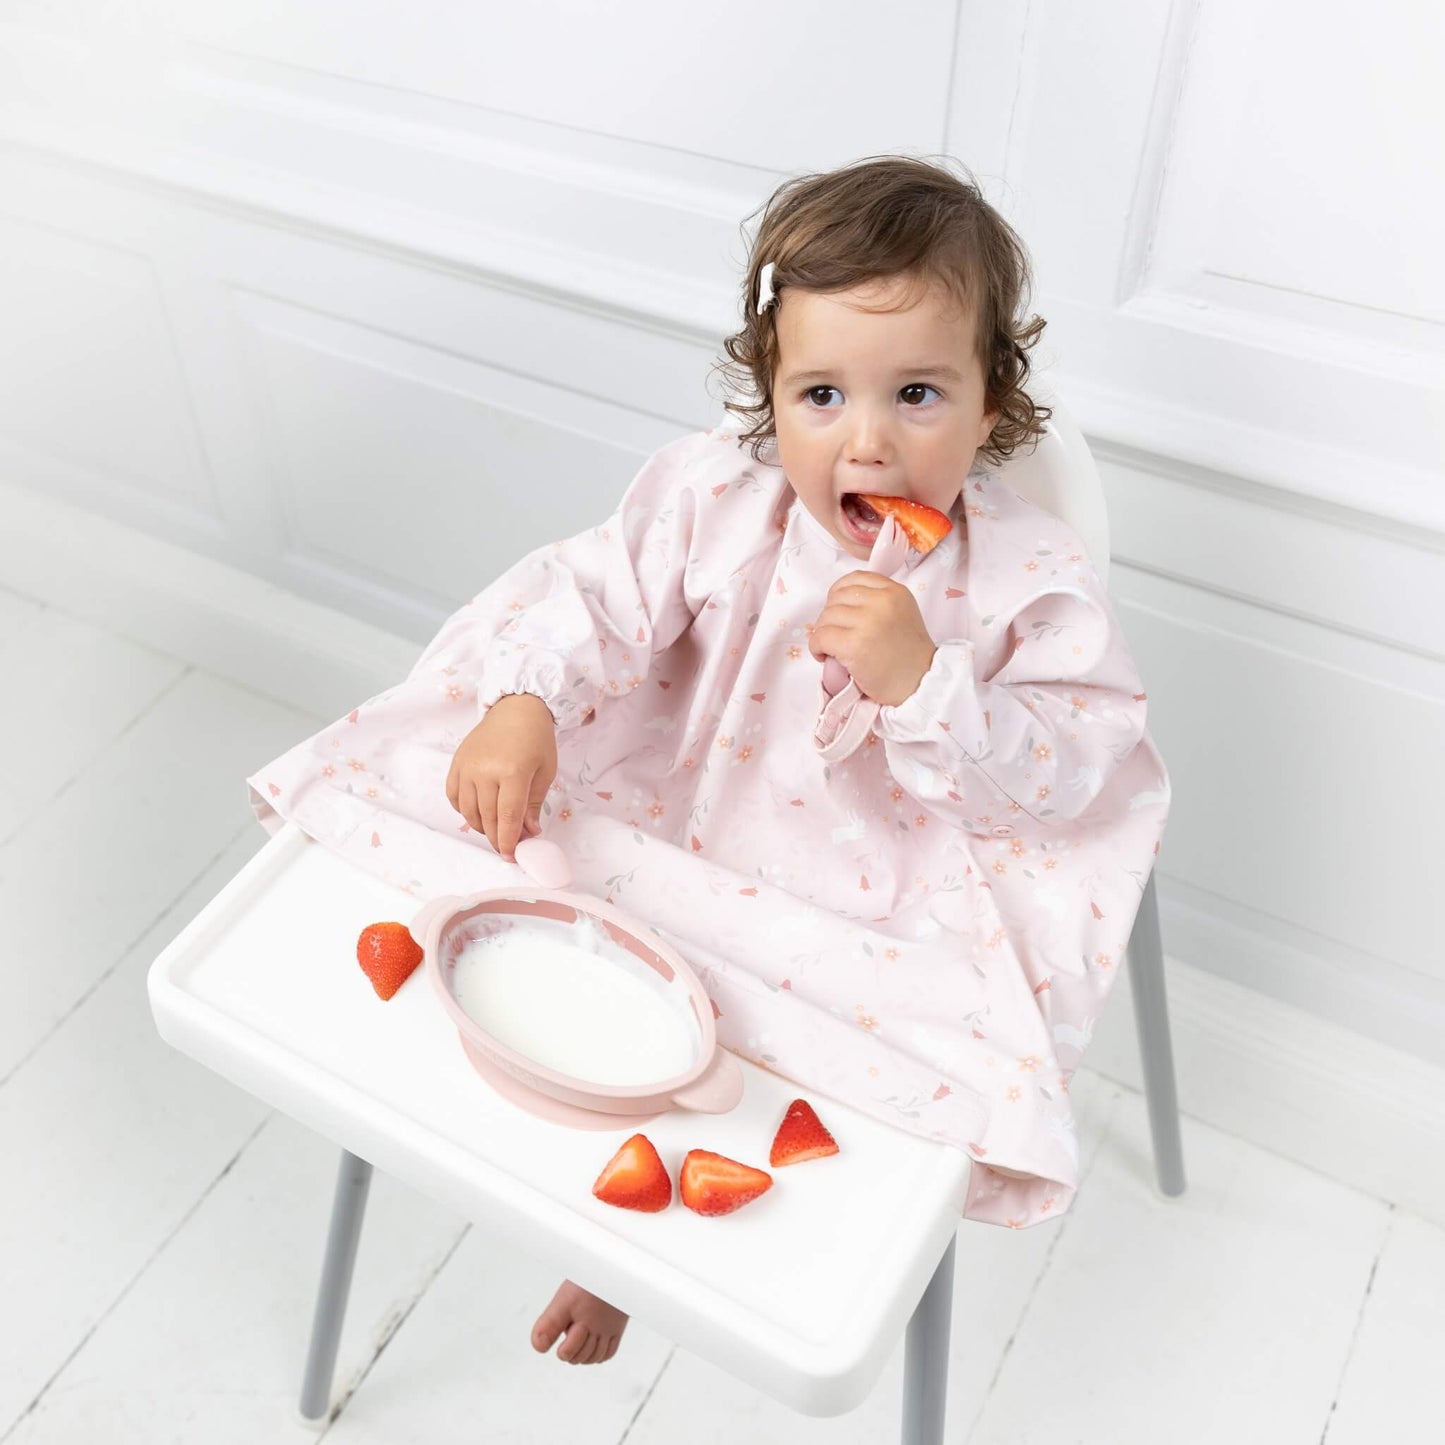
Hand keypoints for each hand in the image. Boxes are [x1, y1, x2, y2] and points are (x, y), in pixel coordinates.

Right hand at [446, 692, 557, 859]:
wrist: (516, 708)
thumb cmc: (536, 739)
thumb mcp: (546, 771)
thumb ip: (534, 804)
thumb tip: (528, 833)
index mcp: (513, 772)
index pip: (507, 817)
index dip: (508, 841)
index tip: (511, 856)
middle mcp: (485, 770)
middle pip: (487, 818)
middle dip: (496, 838)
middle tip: (506, 847)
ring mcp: (467, 767)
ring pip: (468, 811)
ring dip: (481, 827)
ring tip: (494, 830)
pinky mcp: (456, 763)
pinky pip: (453, 796)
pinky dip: (463, 810)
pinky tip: (477, 812)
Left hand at [809, 572, 936, 706]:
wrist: (920, 683)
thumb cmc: (908, 654)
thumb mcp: (901, 613)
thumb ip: (877, 600)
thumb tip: (838, 602)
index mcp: (894, 591)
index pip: (854, 579)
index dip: (839, 595)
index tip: (840, 612)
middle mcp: (882, 601)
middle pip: (836, 598)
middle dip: (831, 618)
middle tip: (837, 635)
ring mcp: (868, 622)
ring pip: (826, 617)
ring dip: (823, 633)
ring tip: (832, 648)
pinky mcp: (855, 644)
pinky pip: (821, 637)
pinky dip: (817, 647)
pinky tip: (826, 656)